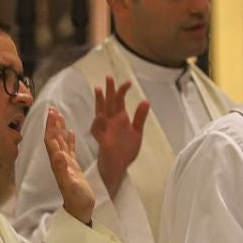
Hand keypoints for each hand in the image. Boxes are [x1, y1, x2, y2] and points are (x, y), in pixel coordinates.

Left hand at [44, 107, 95, 225]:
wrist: (80, 209)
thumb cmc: (77, 199)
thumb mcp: (70, 184)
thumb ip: (63, 169)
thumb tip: (58, 152)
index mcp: (58, 163)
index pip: (51, 141)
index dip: (50, 127)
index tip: (51, 114)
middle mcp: (59, 161)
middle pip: (54, 138)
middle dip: (52, 123)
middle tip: (53, 109)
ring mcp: (66, 163)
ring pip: (60, 142)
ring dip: (58, 128)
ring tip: (59, 115)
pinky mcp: (73, 166)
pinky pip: (69, 149)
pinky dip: (69, 139)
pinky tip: (70, 131)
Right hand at [91, 76, 148, 195]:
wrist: (120, 166)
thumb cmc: (125, 149)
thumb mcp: (136, 131)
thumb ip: (140, 117)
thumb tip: (145, 101)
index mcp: (119, 119)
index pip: (119, 101)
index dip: (123, 91)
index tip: (129, 82)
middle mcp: (111, 122)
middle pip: (108, 103)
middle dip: (108, 90)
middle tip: (109, 77)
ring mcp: (105, 130)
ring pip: (100, 113)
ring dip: (99, 102)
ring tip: (99, 89)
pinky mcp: (103, 141)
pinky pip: (97, 131)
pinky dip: (98, 123)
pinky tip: (100, 116)